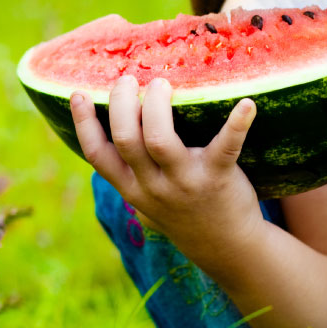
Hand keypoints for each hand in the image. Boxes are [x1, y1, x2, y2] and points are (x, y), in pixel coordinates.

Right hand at [70, 75, 262, 261]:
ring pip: (158, 139)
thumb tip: (119, 128)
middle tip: (130, 80)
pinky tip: (247, 104)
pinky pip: (226, 146)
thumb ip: (132, 174)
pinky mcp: (218, 178)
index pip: (97, 156)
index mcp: (132, 189)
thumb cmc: (186, 213)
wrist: (227, 247)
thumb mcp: (149, 202)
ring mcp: (185, 182)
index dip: (84, 124)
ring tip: (161, 84)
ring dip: (157, 106)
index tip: (79, 94)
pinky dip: (236, 123)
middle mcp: (153, 186)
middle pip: (126, 139)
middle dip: (123, 103)